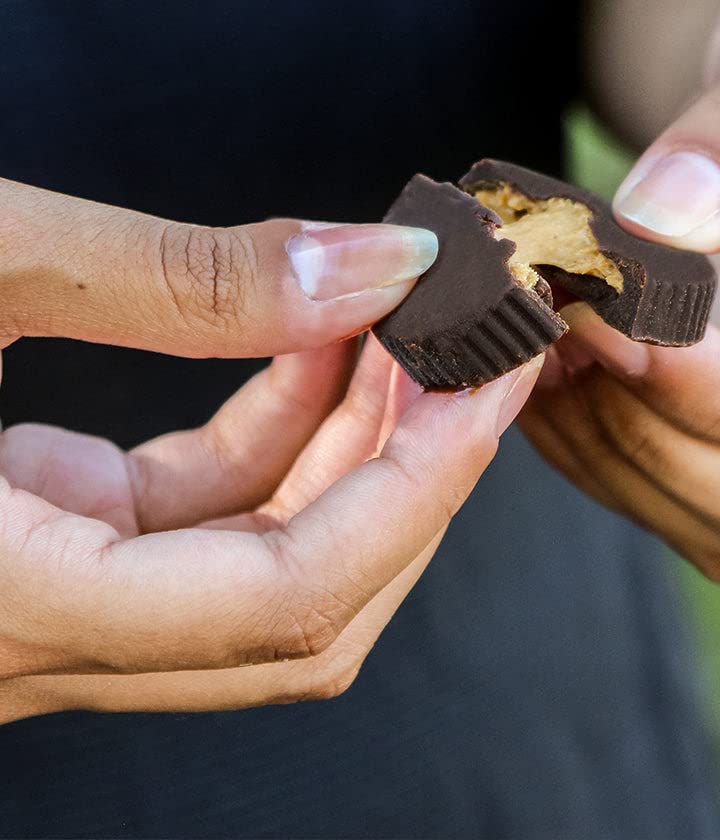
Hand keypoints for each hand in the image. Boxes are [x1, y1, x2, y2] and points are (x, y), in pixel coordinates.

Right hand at [0, 178, 541, 718]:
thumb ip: (182, 277)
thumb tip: (377, 257)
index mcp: (0, 610)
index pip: (286, 597)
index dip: (419, 485)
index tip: (491, 374)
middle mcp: (30, 642)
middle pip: (302, 606)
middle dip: (410, 471)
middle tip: (476, 346)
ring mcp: (45, 603)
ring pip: (262, 563)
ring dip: (353, 443)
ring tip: (408, 324)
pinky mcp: (47, 545)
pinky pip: (203, 514)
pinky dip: (280, 429)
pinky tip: (322, 341)